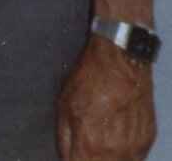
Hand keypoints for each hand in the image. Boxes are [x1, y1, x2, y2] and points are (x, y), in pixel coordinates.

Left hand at [57, 35, 155, 159]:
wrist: (121, 62)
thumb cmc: (90, 79)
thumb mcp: (64, 105)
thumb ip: (65, 139)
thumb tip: (66, 157)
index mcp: (89, 144)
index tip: (73, 154)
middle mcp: (114, 152)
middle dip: (91, 159)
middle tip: (87, 144)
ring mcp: (134, 149)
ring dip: (108, 158)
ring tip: (101, 137)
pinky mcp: (147, 141)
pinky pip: (134, 157)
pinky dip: (124, 152)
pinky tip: (117, 136)